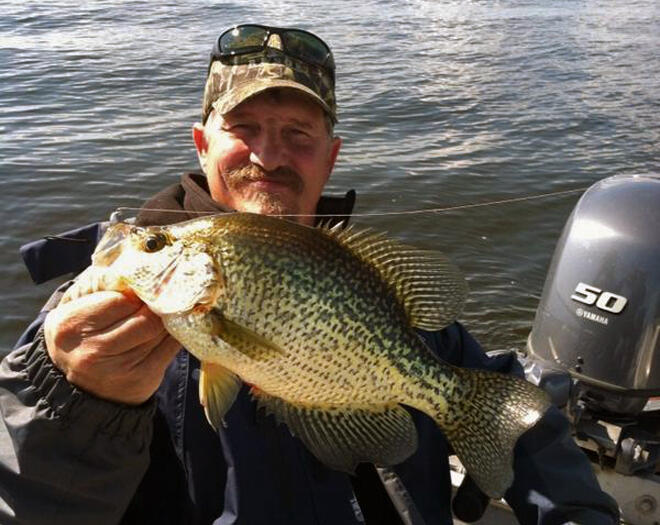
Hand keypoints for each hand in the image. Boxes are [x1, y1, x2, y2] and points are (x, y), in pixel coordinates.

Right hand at [44, 290, 180, 404]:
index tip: (147, 285)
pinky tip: (171, 327)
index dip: (139, 291)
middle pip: (146, 319)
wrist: (79, 385)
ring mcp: (119, 368)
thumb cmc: (83, 332)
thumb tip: (140, 270)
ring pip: (161, 332)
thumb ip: (103, 283)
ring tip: (169, 309)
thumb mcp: (78, 304)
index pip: (121, 300)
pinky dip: (176, 333)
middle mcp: (93, 350)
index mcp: (73, 324)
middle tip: (166, 295)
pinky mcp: (142, 378)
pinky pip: (171, 348)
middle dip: (158, 305)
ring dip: (169, 318)